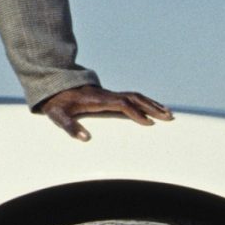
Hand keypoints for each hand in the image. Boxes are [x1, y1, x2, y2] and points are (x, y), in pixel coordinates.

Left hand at [38, 85, 171, 141]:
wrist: (55, 86)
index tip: (148, 123)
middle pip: (135, 97)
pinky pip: (132, 98)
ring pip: (136, 96)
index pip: (122, 104)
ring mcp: (110, 95)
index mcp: (98, 100)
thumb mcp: (58, 116)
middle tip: (169, 117)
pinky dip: (145, 102)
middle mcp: (107, 95)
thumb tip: (85, 139)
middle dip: (152, 107)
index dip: (135, 112)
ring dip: (152, 104)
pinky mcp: (110, 97)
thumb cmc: (57, 104)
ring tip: (168, 113)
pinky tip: (153, 109)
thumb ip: (69, 127)